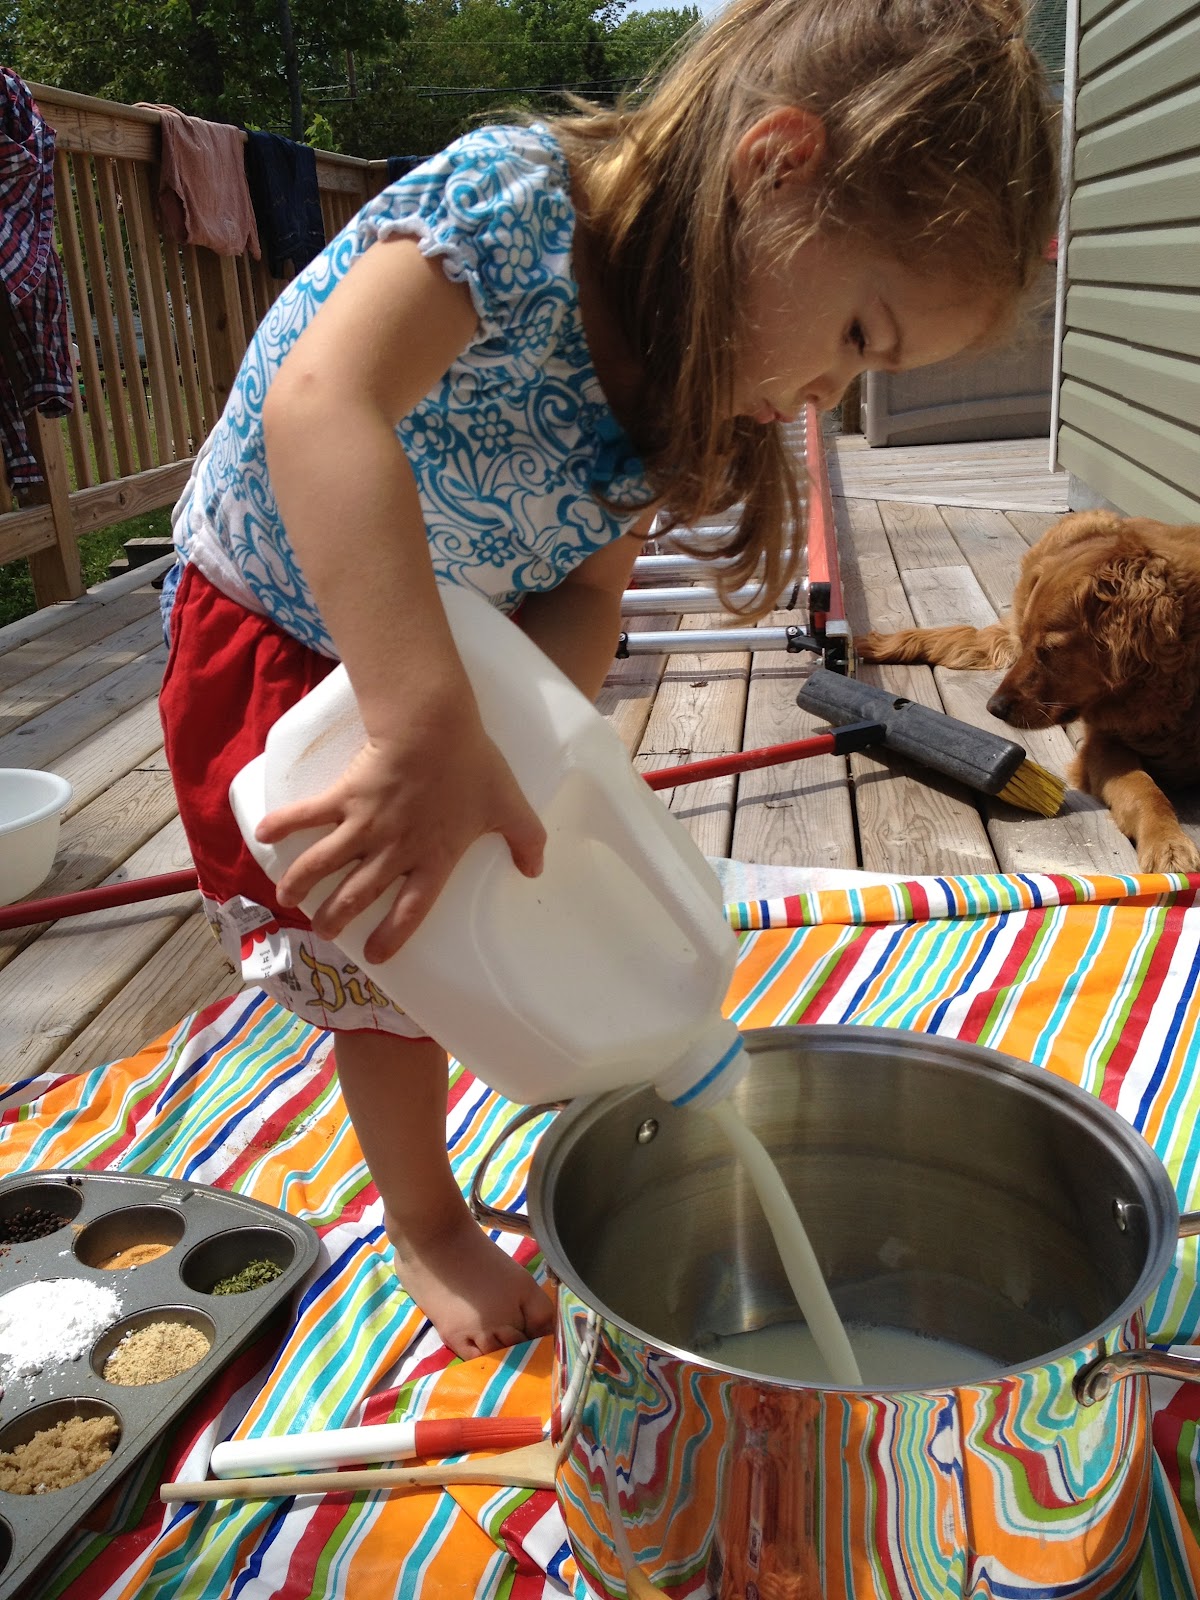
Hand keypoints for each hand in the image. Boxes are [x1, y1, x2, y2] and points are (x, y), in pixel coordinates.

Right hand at [254, 712, 544, 961]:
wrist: (433, 727)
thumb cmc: (473, 765)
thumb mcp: (510, 807)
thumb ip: (527, 841)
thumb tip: (537, 870)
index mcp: (433, 859)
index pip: (412, 910)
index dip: (393, 936)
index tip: (376, 955)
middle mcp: (394, 850)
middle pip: (358, 895)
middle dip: (335, 918)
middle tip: (322, 931)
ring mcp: (364, 825)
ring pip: (324, 864)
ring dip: (301, 884)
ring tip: (286, 899)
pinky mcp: (344, 796)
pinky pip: (307, 814)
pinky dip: (282, 823)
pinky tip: (261, 832)